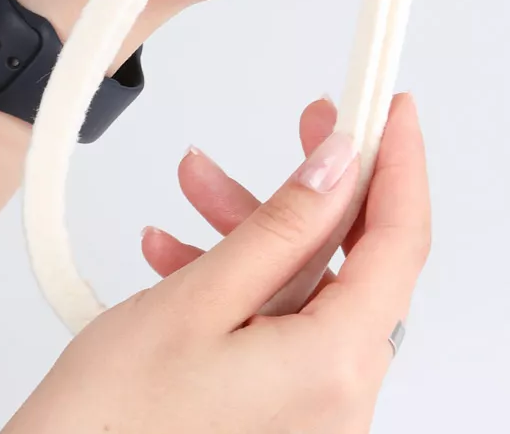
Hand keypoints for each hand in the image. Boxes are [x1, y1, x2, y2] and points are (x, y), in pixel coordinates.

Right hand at [3, 94, 429, 433]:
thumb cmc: (108, 429)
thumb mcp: (198, 301)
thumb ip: (283, 227)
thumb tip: (339, 166)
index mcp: (335, 367)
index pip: (400, 240)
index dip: (399, 162)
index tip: (392, 107)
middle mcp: (340, 398)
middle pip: (356, 258)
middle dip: (319, 186)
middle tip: (310, 124)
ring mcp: (313, 411)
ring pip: (310, 286)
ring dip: (260, 230)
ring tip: (196, 185)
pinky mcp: (282, 413)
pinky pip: (284, 325)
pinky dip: (244, 281)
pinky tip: (183, 252)